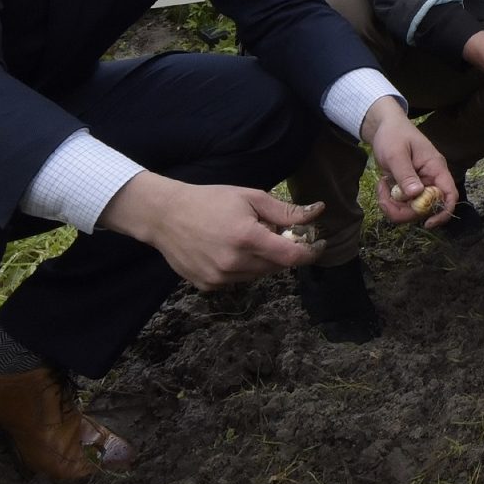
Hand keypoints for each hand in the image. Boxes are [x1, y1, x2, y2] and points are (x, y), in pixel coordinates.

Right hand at [100, 174, 318, 289]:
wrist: (164, 215)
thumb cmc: (209, 200)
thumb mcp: (250, 197)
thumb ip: (285, 211)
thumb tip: (317, 212)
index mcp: (247, 238)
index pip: (291, 257)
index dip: (310, 252)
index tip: (318, 244)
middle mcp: (233, 263)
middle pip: (276, 266)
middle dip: (284, 251)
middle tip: (277, 234)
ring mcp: (219, 278)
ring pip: (257, 275)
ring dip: (263, 260)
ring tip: (249, 239)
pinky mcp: (207, 285)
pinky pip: (237, 281)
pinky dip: (242, 268)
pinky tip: (229, 250)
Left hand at [361, 101, 461, 226]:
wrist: (383, 128)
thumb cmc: (394, 135)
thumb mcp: (396, 153)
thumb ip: (406, 174)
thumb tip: (416, 194)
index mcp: (435, 168)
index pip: (450, 194)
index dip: (443, 212)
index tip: (427, 223)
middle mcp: (430, 180)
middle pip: (426, 208)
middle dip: (403, 210)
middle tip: (384, 197)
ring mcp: (419, 185)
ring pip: (411, 210)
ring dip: (393, 206)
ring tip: (381, 187)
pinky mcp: (407, 189)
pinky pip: (402, 205)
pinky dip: (390, 201)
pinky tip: (382, 186)